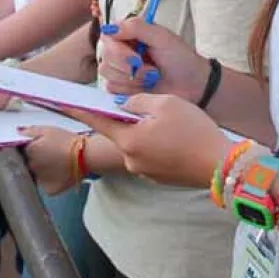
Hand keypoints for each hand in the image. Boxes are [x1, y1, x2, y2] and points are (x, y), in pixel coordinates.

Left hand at [18, 126, 84, 194]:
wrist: (85, 156)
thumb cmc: (68, 141)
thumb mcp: (49, 130)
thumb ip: (31, 130)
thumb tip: (18, 132)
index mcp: (30, 151)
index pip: (23, 152)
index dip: (33, 150)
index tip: (42, 149)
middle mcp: (31, 166)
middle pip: (29, 164)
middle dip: (37, 161)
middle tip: (51, 157)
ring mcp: (39, 179)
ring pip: (37, 176)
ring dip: (43, 172)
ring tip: (57, 166)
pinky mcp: (48, 190)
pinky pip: (46, 186)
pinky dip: (50, 182)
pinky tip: (59, 175)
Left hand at [65, 94, 230, 188]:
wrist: (220, 165)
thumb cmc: (194, 130)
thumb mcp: (165, 103)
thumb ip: (138, 101)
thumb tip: (124, 104)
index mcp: (128, 140)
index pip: (96, 119)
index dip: (77, 108)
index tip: (58, 101)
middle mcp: (131, 159)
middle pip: (121, 131)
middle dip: (132, 118)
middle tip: (156, 109)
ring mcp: (144, 171)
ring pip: (138, 142)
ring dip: (148, 131)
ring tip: (175, 124)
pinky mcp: (158, 177)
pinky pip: (150, 154)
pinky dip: (159, 143)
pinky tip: (178, 139)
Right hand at [97, 18, 208, 101]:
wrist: (193, 85)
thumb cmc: (180, 58)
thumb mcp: (162, 37)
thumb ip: (137, 27)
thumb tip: (109, 28)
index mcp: (129, 34)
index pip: (107, 37)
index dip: (118, 50)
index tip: (137, 57)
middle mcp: (121, 51)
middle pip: (106, 57)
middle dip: (129, 67)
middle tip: (152, 70)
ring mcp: (120, 71)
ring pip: (107, 74)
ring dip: (132, 79)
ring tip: (152, 77)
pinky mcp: (121, 89)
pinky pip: (112, 89)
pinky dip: (130, 90)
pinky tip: (145, 88)